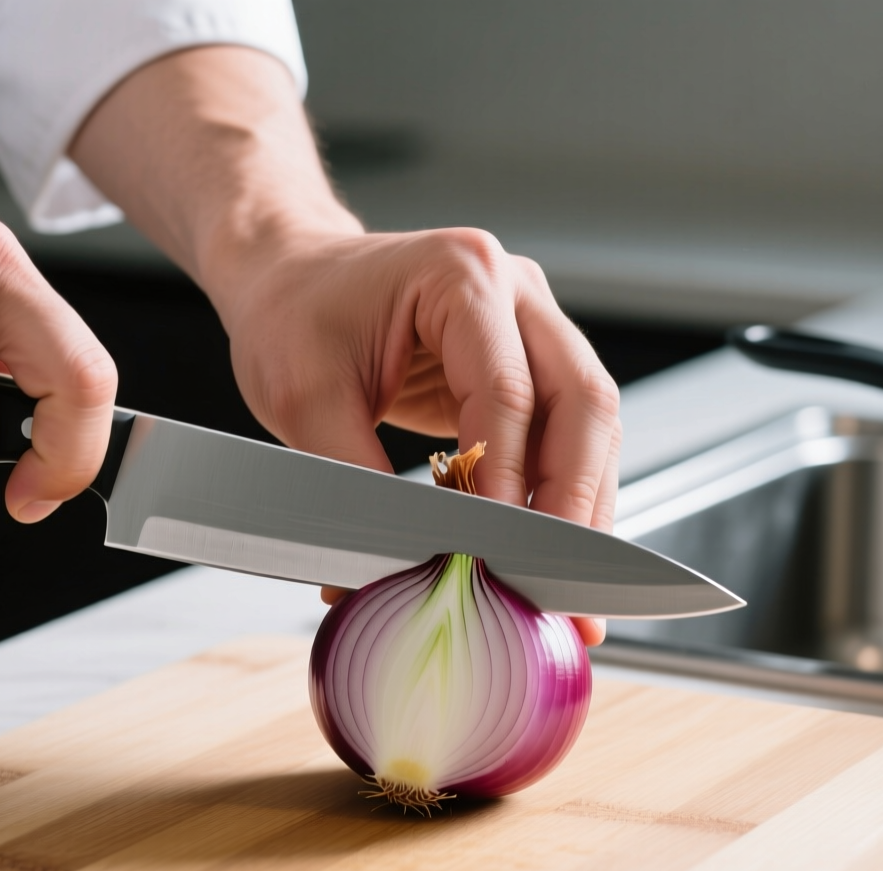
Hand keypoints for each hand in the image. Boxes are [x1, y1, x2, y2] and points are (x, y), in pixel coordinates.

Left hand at [69, 46, 618, 643]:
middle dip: (576, 499)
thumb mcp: (302, 397)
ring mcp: (532, 322)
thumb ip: (350, 480)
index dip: (509, 476)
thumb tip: (389, 570)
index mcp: (460, 274)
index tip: (500, 549)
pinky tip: (549, 547)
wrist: (292, 278)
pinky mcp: (532, 360)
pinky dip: (565, 490)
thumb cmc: (294, 316)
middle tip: (559, 581)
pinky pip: (569, 429)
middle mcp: (514, 290)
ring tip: (565, 584)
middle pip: (582, 400)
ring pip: (591, 420)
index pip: (508, 389)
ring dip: (583, 504)